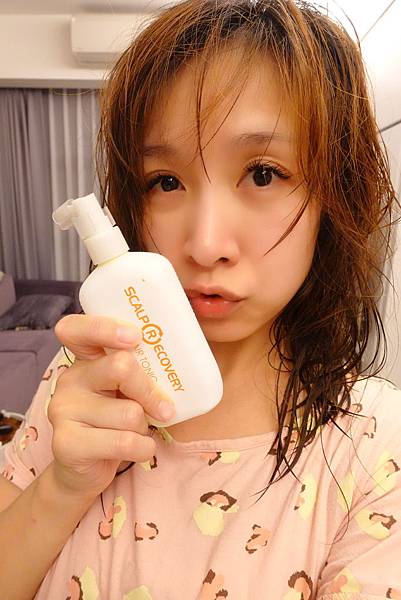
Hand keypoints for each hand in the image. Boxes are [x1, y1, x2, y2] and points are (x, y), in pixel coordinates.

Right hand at [47, 314, 175, 498]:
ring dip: (144, 427)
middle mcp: (70, 379)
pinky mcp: (66, 443)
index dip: (105, 328)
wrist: (86, 471)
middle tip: (164, 409)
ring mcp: (63, 410)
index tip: (135, 337)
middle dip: (150, 391)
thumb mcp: (127, 393)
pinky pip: (123, 442)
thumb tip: (184, 368)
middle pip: (120, 367)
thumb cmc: (116, 423)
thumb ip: (141, 375)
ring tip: (136, 432)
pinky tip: (139, 449)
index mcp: (85, 360)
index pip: (77, 329)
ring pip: (129, 412)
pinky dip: (143, 448)